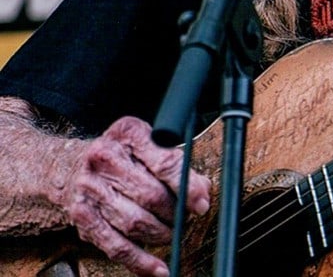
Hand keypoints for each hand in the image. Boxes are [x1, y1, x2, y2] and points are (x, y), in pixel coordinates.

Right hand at [53, 116, 209, 276]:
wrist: (68, 166)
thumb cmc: (120, 155)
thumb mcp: (148, 144)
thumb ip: (177, 165)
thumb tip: (202, 191)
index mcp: (128, 133)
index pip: (164, 162)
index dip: (188, 186)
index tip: (201, 203)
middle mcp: (104, 159)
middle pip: (150, 195)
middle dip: (175, 212)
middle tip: (187, 218)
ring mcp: (90, 189)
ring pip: (135, 222)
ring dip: (161, 234)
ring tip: (172, 233)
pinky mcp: (82, 217)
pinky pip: (115, 246)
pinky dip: (140, 261)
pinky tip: (158, 268)